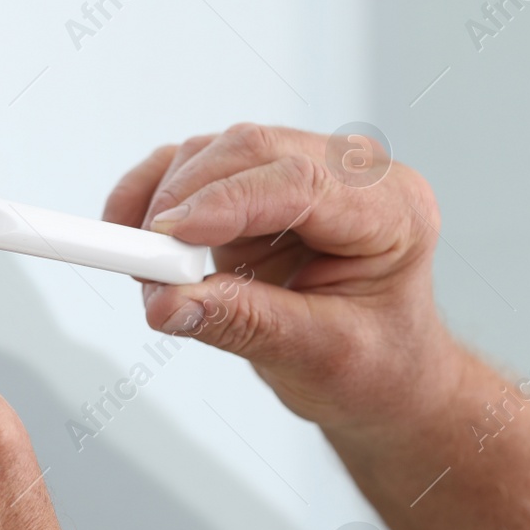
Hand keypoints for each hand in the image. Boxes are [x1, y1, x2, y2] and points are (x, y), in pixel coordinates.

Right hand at [104, 123, 462, 430]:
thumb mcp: (317, 356)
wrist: (384, 377)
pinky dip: (156, 195)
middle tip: (141, 260)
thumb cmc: (374, 366)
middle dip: (184, 200)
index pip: (301, 182)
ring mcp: (306, 170)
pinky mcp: (263, 182)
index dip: (224, 202)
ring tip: (148, 271)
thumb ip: (244, 324)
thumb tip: (168, 303)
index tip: (165, 237)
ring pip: (216, 153)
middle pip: (252, 151)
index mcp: (393, 211)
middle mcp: (352, 175)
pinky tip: (135, 234)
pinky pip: (196, 167)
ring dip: (165, 204)